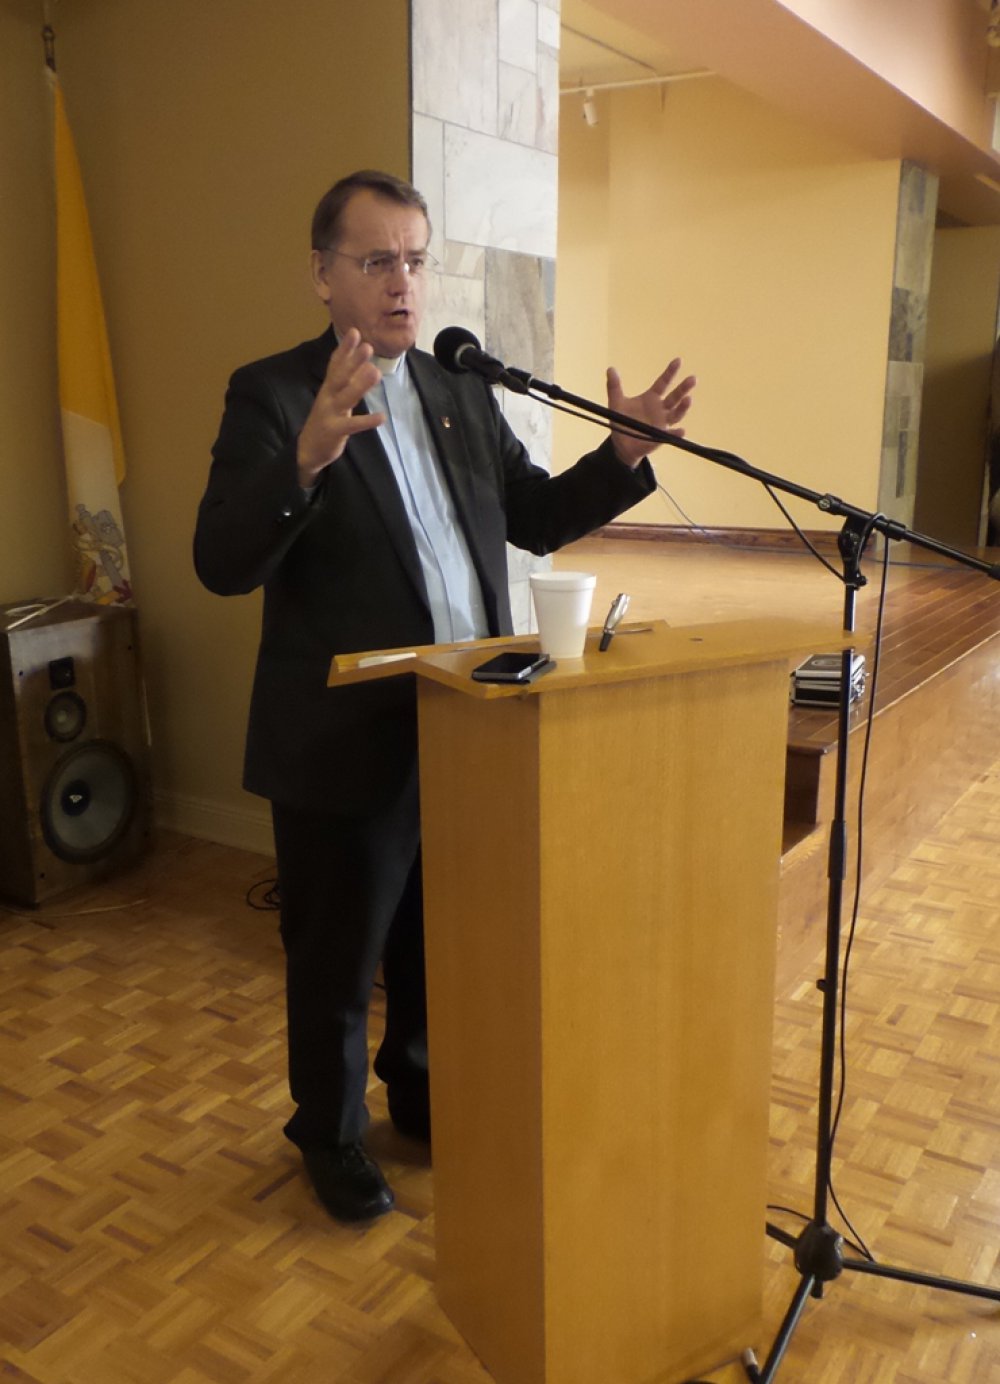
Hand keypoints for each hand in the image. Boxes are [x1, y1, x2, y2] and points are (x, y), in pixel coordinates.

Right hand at [296, 329, 385, 485]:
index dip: (344, 349)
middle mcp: (327, 397)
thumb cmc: (326, 420)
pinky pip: (352, 425)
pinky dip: (367, 421)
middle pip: (340, 376)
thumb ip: (347, 382)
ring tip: (376, 372)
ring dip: (360, 384)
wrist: (308, 450)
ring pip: (345, 397)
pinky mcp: (334, 431)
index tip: (354, 332)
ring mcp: (329, 413)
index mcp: (328, 388)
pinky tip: (381, 417)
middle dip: (353, 361)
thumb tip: (366, 364)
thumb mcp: (334, 398)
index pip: (335, 364)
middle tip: (368, 346)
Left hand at [605, 359, 695, 468]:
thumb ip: (614, 387)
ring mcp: (662, 423)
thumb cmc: (622, 421)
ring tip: (689, 399)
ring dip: (683, 407)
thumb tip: (610, 369)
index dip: (670, 372)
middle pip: (674, 397)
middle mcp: (660, 409)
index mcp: (651, 398)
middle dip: (683, 388)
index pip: (663, 382)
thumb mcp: (616, 403)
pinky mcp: (660, 437)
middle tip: (693, 378)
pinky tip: (682, 431)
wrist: (620, 443)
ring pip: (676, 414)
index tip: (678, 360)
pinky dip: (676, 433)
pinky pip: (670, 435)